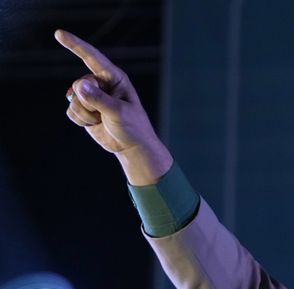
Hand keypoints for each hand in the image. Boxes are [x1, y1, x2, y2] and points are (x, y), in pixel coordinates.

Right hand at [55, 29, 171, 184]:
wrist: (132, 146)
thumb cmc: (132, 127)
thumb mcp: (118, 112)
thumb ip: (99, 99)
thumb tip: (79, 86)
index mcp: (114, 78)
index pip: (92, 58)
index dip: (75, 45)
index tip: (58, 34)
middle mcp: (101, 84)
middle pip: (79, 84)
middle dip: (88, 102)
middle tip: (104, 113)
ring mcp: (91, 97)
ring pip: (73, 99)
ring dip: (85, 113)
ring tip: (102, 120)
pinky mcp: (85, 109)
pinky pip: (70, 111)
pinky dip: (81, 120)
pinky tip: (95, 124)